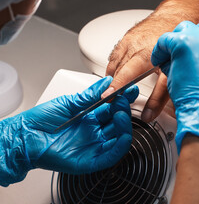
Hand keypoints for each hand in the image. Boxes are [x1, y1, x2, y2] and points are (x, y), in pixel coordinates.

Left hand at [0, 76, 138, 185]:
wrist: (25, 136)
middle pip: (117, 122)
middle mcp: (94, 131)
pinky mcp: (91, 160)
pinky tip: (123, 134)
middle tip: (123, 99)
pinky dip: (120, 146)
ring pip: (118, 138)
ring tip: (121, 112)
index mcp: (90, 117)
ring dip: (125, 126)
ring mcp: (93, 145)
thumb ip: (90, 95)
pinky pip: (111, 155)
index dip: (122, 99)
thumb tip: (106, 82)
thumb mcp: (69, 103)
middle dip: (123, 109)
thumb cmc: (42, 120)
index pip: (112, 108)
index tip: (129, 89)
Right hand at [105, 17, 174, 121]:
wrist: (176, 15)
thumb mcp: (171, 71)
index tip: (106, 98)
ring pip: (113, 62)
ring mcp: (128, 41)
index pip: (123, 75)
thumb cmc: (176, 41)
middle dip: (111, 85)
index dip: (114, 88)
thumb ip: (159, 95)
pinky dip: (114, 64)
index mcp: (143, 54)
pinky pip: (115, 54)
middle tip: (111, 98)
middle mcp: (132, 46)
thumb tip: (149, 114)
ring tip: (114, 87)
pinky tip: (118, 70)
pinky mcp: (126, 37)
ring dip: (112, 75)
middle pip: (116, 70)